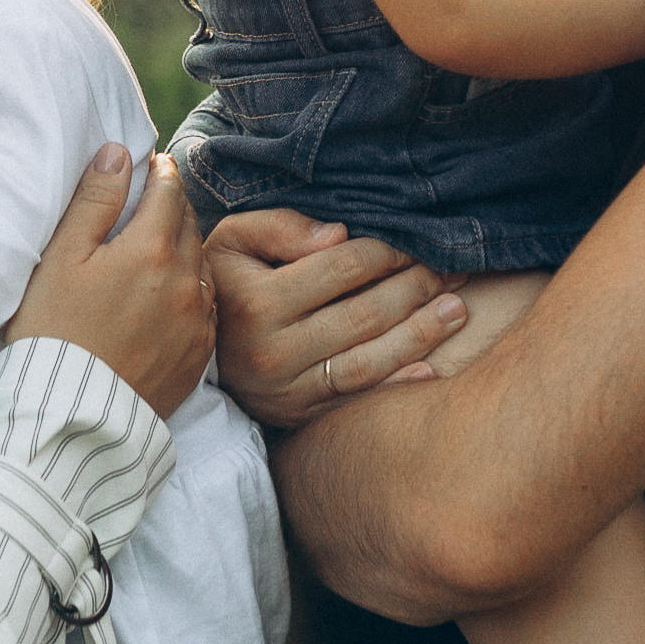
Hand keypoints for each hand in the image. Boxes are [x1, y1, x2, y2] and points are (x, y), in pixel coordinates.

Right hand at [8, 148, 212, 417]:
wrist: (70, 418)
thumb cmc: (54, 332)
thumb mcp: (61, 258)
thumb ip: (94, 201)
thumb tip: (119, 154)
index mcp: (152, 249)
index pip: (169, 189)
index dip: (159, 171)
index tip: (151, 165)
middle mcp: (186, 281)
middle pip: (190, 223)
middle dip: (172, 207)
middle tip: (152, 202)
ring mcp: (198, 321)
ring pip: (202, 263)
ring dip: (185, 249)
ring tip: (159, 250)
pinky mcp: (200, 356)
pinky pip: (206, 306)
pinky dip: (191, 290)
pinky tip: (168, 296)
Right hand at [206, 209, 466, 428]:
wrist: (186, 343)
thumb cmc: (223, 279)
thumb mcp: (232, 239)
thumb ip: (281, 227)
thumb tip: (339, 235)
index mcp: (256, 302)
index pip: (340, 270)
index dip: (386, 253)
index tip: (418, 241)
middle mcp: (272, 352)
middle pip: (363, 316)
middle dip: (415, 289)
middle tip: (453, 271)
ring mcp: (286, 391)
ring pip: (368, 363)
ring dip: (420, 336)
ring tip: (458, 311)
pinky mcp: (297, 416)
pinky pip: (356, 401)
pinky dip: (397, 385)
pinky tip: (432, 369)